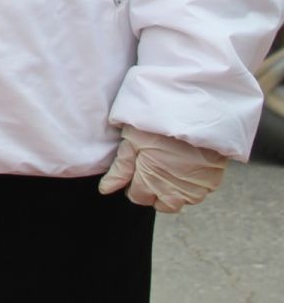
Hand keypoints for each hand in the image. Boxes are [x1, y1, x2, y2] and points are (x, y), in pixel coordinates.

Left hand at [99, 126, 228, 212]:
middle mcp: (173, 193)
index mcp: (149, 183)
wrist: (193, 114)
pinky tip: (187, 165)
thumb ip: (120, 170)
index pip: (137, 198)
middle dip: (154, 192)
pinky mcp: (212, 183)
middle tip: (154, 169)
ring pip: (181, 201)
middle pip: (160, 205)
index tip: (137, 170)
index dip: (134, 185)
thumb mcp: (131, 142)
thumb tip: (106, 190)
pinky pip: (199, 192)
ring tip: (171, 165)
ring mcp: (195, 190)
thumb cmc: (157, 125)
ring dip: (174, 190)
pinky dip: (192, 184)